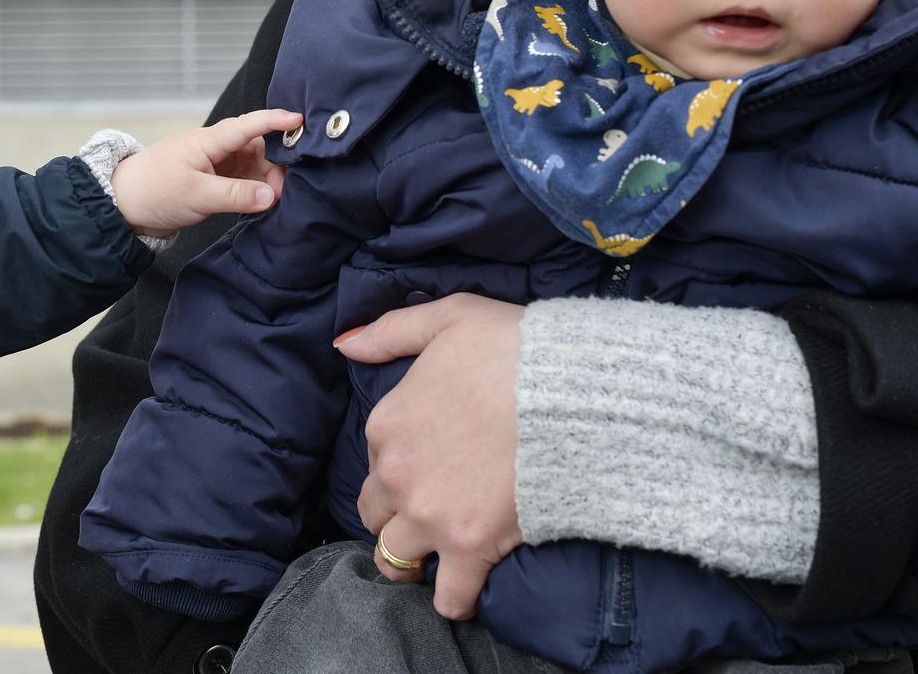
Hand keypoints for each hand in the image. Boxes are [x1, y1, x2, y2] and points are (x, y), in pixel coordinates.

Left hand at [110, 108, 300, 235]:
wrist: (122, 205)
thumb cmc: (153, 191)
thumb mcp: (196, 195)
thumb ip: (235, 195)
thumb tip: (272, 195)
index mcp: (208, 141)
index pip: (248, 124)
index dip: (275, 120)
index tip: (300, 121)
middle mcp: (214, 147)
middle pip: (256, 146)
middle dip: (276, 163)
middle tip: (288, 189)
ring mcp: (213, 163)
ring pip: (251, 164)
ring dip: (266, 179)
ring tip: (276, 199)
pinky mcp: (211, 180)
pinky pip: (242, 179)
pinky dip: (254, 189)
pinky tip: (263, 201)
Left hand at [334, 293, 525, 619]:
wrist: (570, 388)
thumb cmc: (512, 347)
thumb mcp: (447, 317)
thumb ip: (391, 331)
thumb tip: (347, 344)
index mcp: (386, 425)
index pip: (374, 463)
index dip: (400, 466)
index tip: (431, 463)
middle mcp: (396, 474)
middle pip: (375, 515)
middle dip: (397, 515)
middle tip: (432, 510)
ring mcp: (430, 515)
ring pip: (396, 559)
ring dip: (413, 560)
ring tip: (438, 554)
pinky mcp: (470, 546)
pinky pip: (449, 597)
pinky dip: (454, 599)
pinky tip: (464, 589)